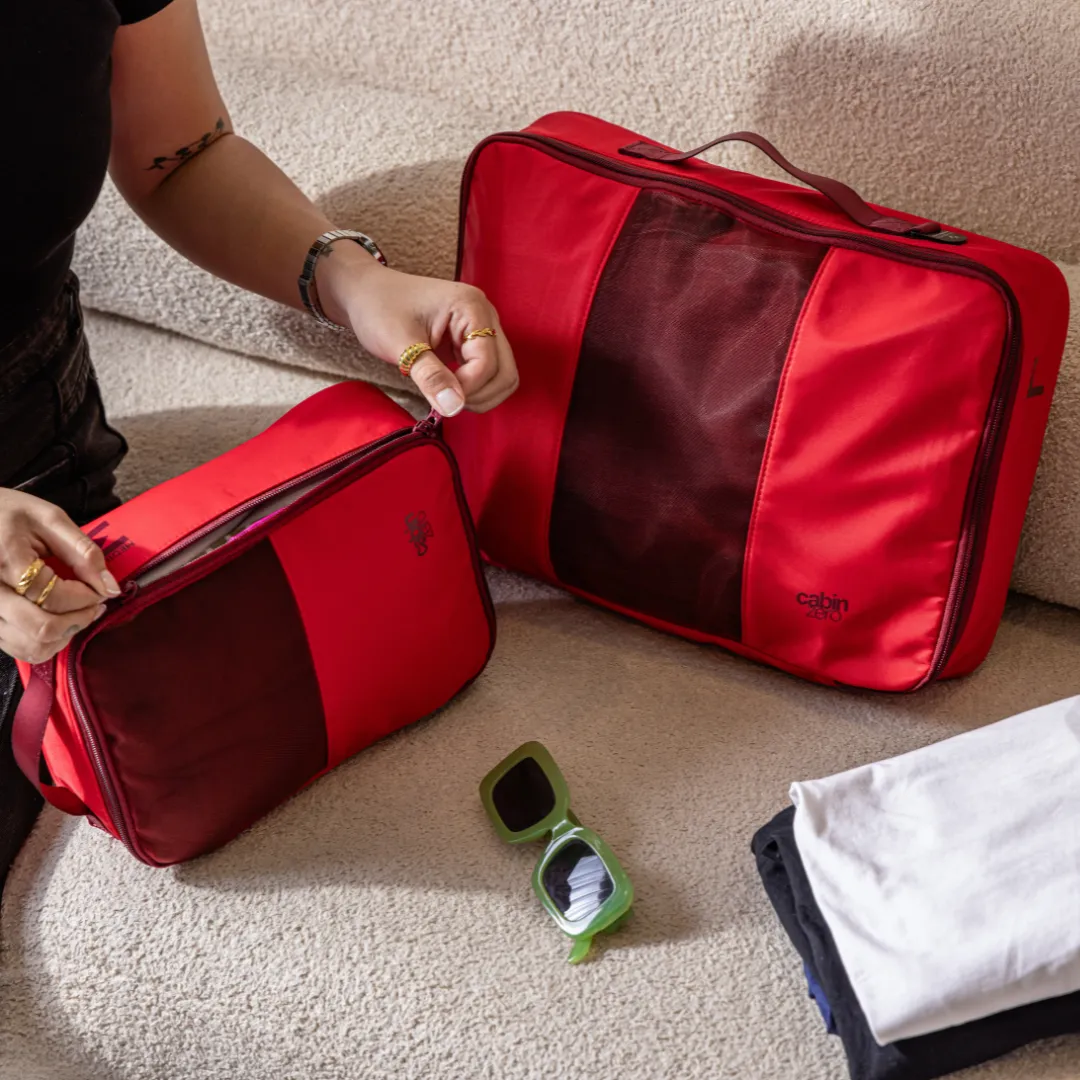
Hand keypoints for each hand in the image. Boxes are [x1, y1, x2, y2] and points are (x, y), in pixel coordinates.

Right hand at [0, 489, 120, 663]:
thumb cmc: (10, 513)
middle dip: (79, 620)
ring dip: (64, 636)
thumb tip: (111, 586)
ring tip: (77, 614)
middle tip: (95, 605)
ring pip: (30, 646)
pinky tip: (57, 621)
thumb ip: (83, 552)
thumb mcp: (50, 519)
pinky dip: (45, 643)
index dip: (88, 598)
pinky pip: (17, 648)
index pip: (56, 598)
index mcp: (8, 562)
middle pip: (42, 629)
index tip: (101, 589)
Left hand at [316, 247, 518, 417]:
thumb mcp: (400, 344)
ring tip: (446, 395)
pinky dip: (475, 389)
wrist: (365, 292)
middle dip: (480, 395)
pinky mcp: (474, 342)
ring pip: (502, 376)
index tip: (438, 396)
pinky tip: (448, 388)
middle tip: (445, 400)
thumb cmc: (379, 309)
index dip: (467, 387)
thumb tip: (453, 407)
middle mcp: (486, 315)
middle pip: (505, 372)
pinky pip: (489, 373)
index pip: (487, 362)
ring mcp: (483, 329)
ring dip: (481, 395)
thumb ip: (429, 376)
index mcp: (471, 307)